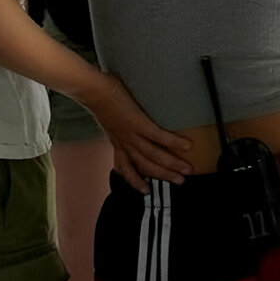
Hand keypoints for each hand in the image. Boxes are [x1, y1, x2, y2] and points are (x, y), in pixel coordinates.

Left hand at [86, 72, 192, 192]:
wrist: (92, 90)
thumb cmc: (98, 97)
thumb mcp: (106, 117)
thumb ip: (116, 123)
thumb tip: (122, 119)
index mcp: (116, 141)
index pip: (125, 167)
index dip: (135, 181)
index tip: (146, 190)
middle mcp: (124, 142)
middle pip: (145, 166)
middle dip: (163, 175)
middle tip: (179, 182)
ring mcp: (131, 134)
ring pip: (153, 156)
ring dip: (171, 165)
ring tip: (186, 170)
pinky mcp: (138, 123)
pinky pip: (158, 136)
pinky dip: (173, 142)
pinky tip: (187, 146)